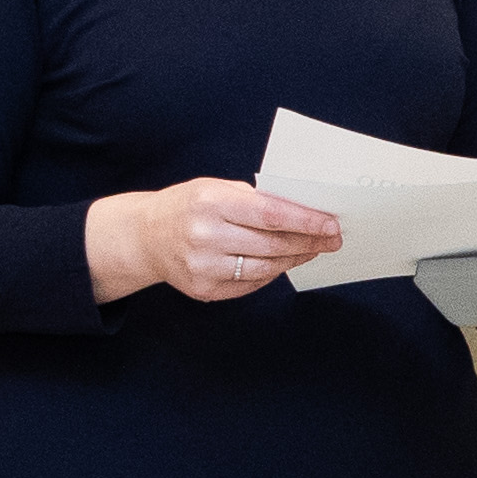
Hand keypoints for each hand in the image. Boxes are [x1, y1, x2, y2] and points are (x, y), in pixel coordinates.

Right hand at [94, 180, 339, 302]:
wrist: (144, 236)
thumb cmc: (188, 206)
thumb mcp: (217, 189)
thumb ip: (256, 199)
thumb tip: (305, 211)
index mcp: (211, 203)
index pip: (271, 214)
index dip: (307, 221)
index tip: (332, 224)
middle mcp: (205, 235)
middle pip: (272, 244)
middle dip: (308, 242)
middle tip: (332, 239)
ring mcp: (203, 266)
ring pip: (265, 268)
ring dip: (294, 259)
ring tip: (311, 250)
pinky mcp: (203, 288)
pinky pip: (250, 284)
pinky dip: (271, 273)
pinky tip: (282, 262)